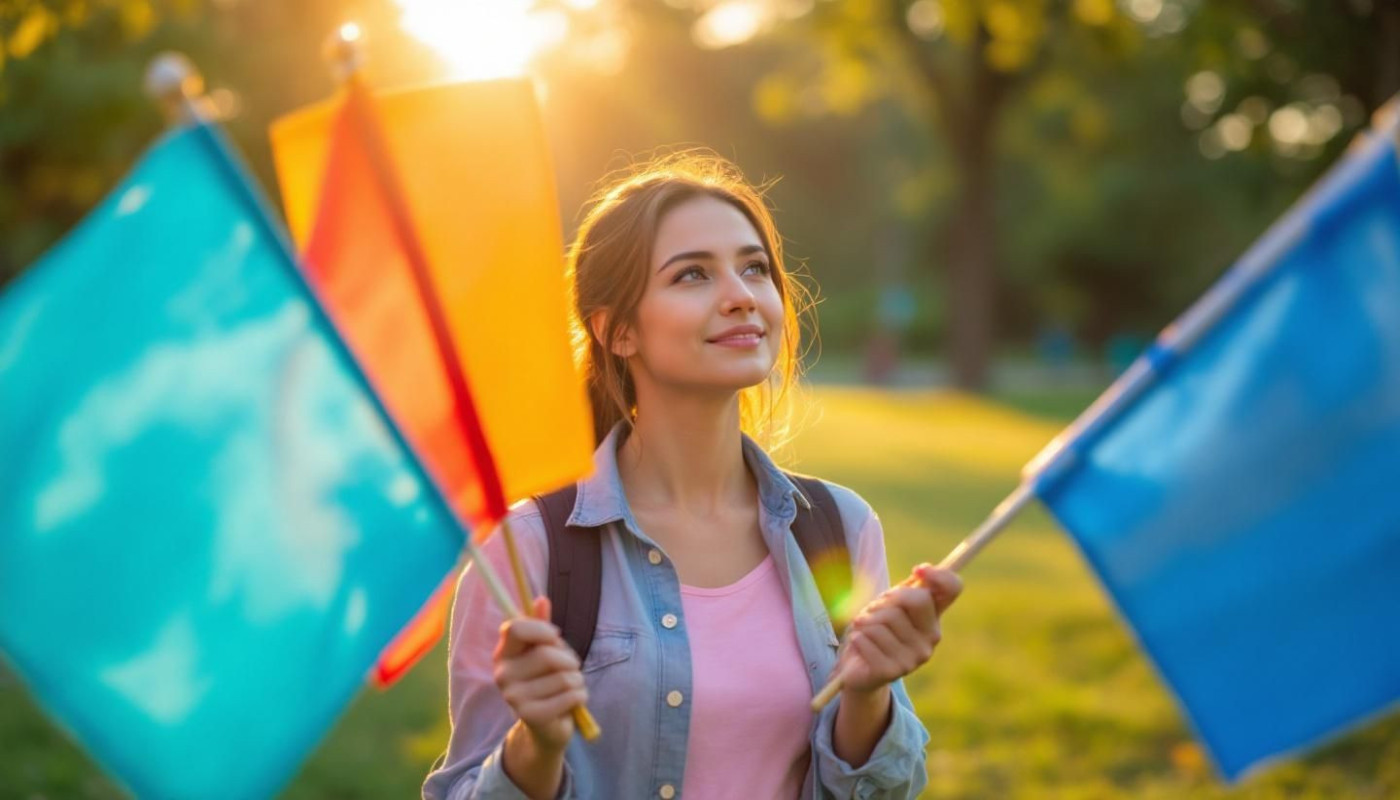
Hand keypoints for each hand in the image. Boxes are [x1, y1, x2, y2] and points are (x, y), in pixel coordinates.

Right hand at [493, 596, 587, 752]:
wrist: (546, 726)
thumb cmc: (547, 680)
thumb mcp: (545, 651)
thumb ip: (543, 627)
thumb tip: (541, 600)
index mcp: (504, 653)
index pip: (514, 628)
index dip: (541, 629)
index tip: (554, 637)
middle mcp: (502, 674)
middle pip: (547, 653)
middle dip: (570, 660)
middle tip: (570, 669)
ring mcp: (513, 697)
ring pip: (564, 676)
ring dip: (578, 680)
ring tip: (570, 687)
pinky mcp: (530, 716)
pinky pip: (571, 695)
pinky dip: (581, 696)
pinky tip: (573, 701)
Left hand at [838, 563, 962, 693]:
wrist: (858, 669)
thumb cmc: (876, 629)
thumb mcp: (890, 603)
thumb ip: (907, 589)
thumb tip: (922, 571)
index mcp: (933, 617)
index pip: (952, 588)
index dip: (939, 575)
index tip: (918, 569)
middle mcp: (931, 637)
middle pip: (916, 599)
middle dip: (887, 599)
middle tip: (875, 610)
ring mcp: (915, 657)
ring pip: (883, 620)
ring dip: (865, 621)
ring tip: (864, 630)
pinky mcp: (893, 671)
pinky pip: (867, 639)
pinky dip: (857, 637)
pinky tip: (860, 645)